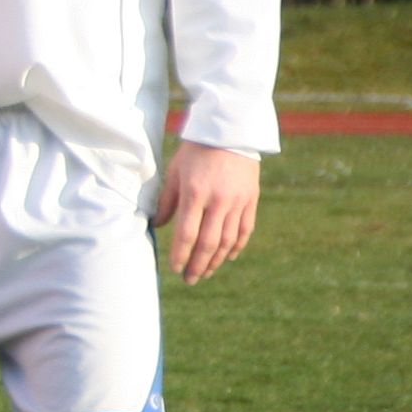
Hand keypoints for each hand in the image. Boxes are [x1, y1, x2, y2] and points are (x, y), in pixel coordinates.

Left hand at [155, 140, 258, 283]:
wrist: (230, 131)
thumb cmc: (196, 151)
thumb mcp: (175, 171)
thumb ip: (168, 201)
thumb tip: (159, 226)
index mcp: (195, 193)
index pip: (186, 234)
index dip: (180, 255)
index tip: (174, 269)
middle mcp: (218, 201)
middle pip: (208, 244)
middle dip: (197, 265)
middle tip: (189, 279)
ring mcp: (238, 202)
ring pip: (228, 241)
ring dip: (216, 261)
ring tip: (205, 272)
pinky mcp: (251, 200)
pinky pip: (244, 230)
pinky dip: (236, 247)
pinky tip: (228, 258)